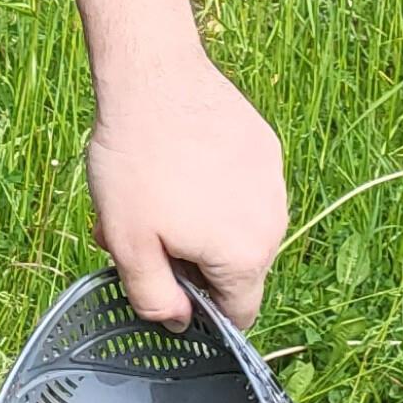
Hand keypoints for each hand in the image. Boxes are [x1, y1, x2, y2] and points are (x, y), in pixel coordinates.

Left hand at [41, 0, 287, 328]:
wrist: (152, 77)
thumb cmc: (135, 164)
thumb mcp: (128, 244)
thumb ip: (154, 298)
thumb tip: (178, 325)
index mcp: (246, 257)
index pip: (237, 314)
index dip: (196, 310)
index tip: (159, 281)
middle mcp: (274, 223)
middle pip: (234, 266)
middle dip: (187, 258)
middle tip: (136, 230)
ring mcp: (273, 181)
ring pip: (236, 224)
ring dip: (198, 221)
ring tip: (148, 191)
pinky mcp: (264, 146)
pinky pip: (240, 186)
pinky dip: (211, 185)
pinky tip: (172, 159)